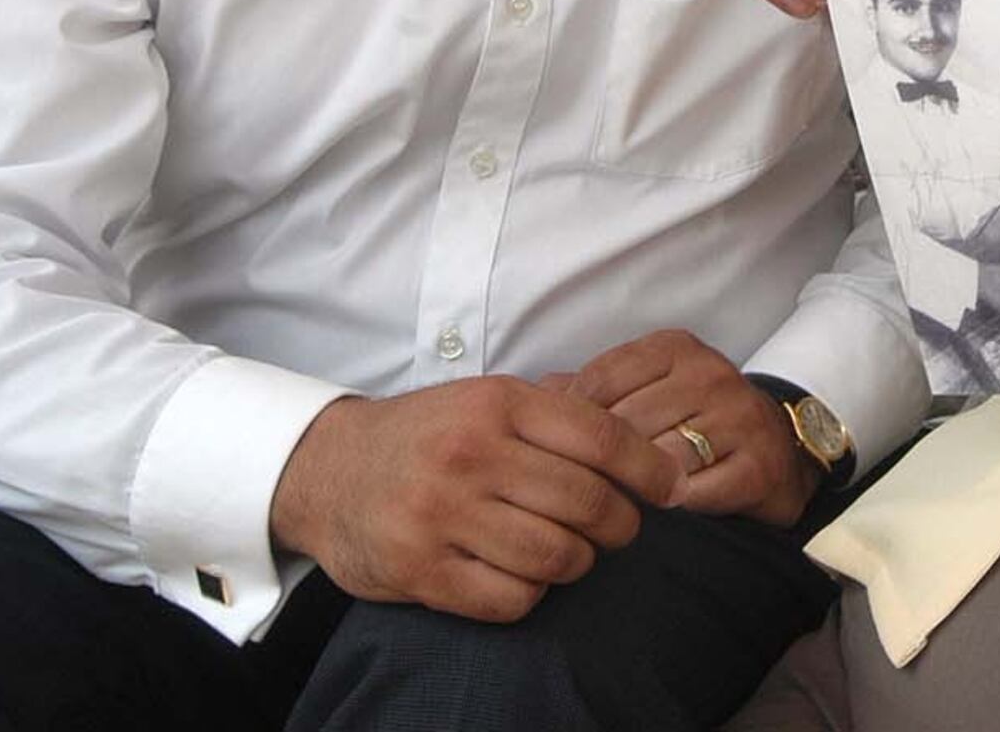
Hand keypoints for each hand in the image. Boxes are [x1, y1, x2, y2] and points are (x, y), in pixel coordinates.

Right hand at [269, 378, 680, 622]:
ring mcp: (442, 514)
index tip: (670, 488)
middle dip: (620, 525)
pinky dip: (531, 593)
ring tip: (572, 553)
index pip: (601, 439)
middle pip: (587, 503)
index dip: (649, 469)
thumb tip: (645, 446)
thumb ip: (557, 414)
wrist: (329, 470)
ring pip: (555, 555)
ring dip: (578, 562)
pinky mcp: (419, 569)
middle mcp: (471, 455)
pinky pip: (510, 598)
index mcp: (498, 405)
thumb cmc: (428, 434)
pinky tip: (523, 575)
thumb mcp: (487, 400)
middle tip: (619, 530)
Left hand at [565, 330, 817, 527]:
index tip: (559, 452)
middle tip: (586, 488)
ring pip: (657, 461)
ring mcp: (738, 417)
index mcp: (674, 348)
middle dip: (601, 463)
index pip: (600, 382)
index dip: (572, 424)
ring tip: (625, 500)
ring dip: (637, 488)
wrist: (778, 448)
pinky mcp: (757, 464)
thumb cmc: (692, 420)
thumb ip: (590, 390)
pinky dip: (674, 505)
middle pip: (625, 426)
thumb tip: (529, 395)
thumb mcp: (645, 389)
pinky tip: (667, 508)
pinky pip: (695, 492)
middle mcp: (710, 374)